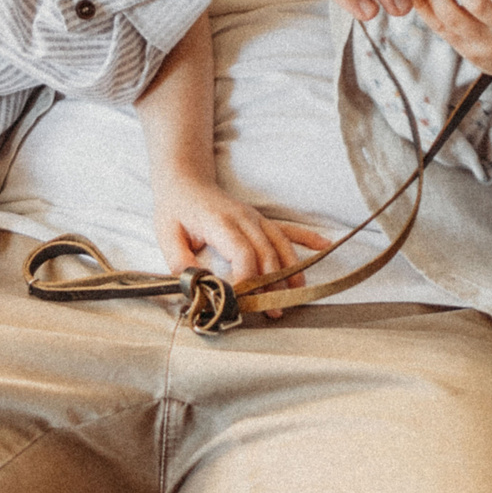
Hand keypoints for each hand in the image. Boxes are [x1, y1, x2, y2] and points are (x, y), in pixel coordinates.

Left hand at [153, 175, 328, 297]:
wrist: (185, 180)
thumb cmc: (176, 209)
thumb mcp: (167, 235)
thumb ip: (180, 262)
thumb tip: (196, 287)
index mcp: (221, 223)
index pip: (243, 253)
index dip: (247, 279)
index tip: (243, 301)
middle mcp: (244, 219)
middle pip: (266, 253)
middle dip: (271, 285)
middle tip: (273, 312)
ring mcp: (256, 219)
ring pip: (280, 245)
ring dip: (290, 270)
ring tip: (295, 295)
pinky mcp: (260, 220)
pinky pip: (287, 229)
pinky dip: (307, 237)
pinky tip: (324, 246)